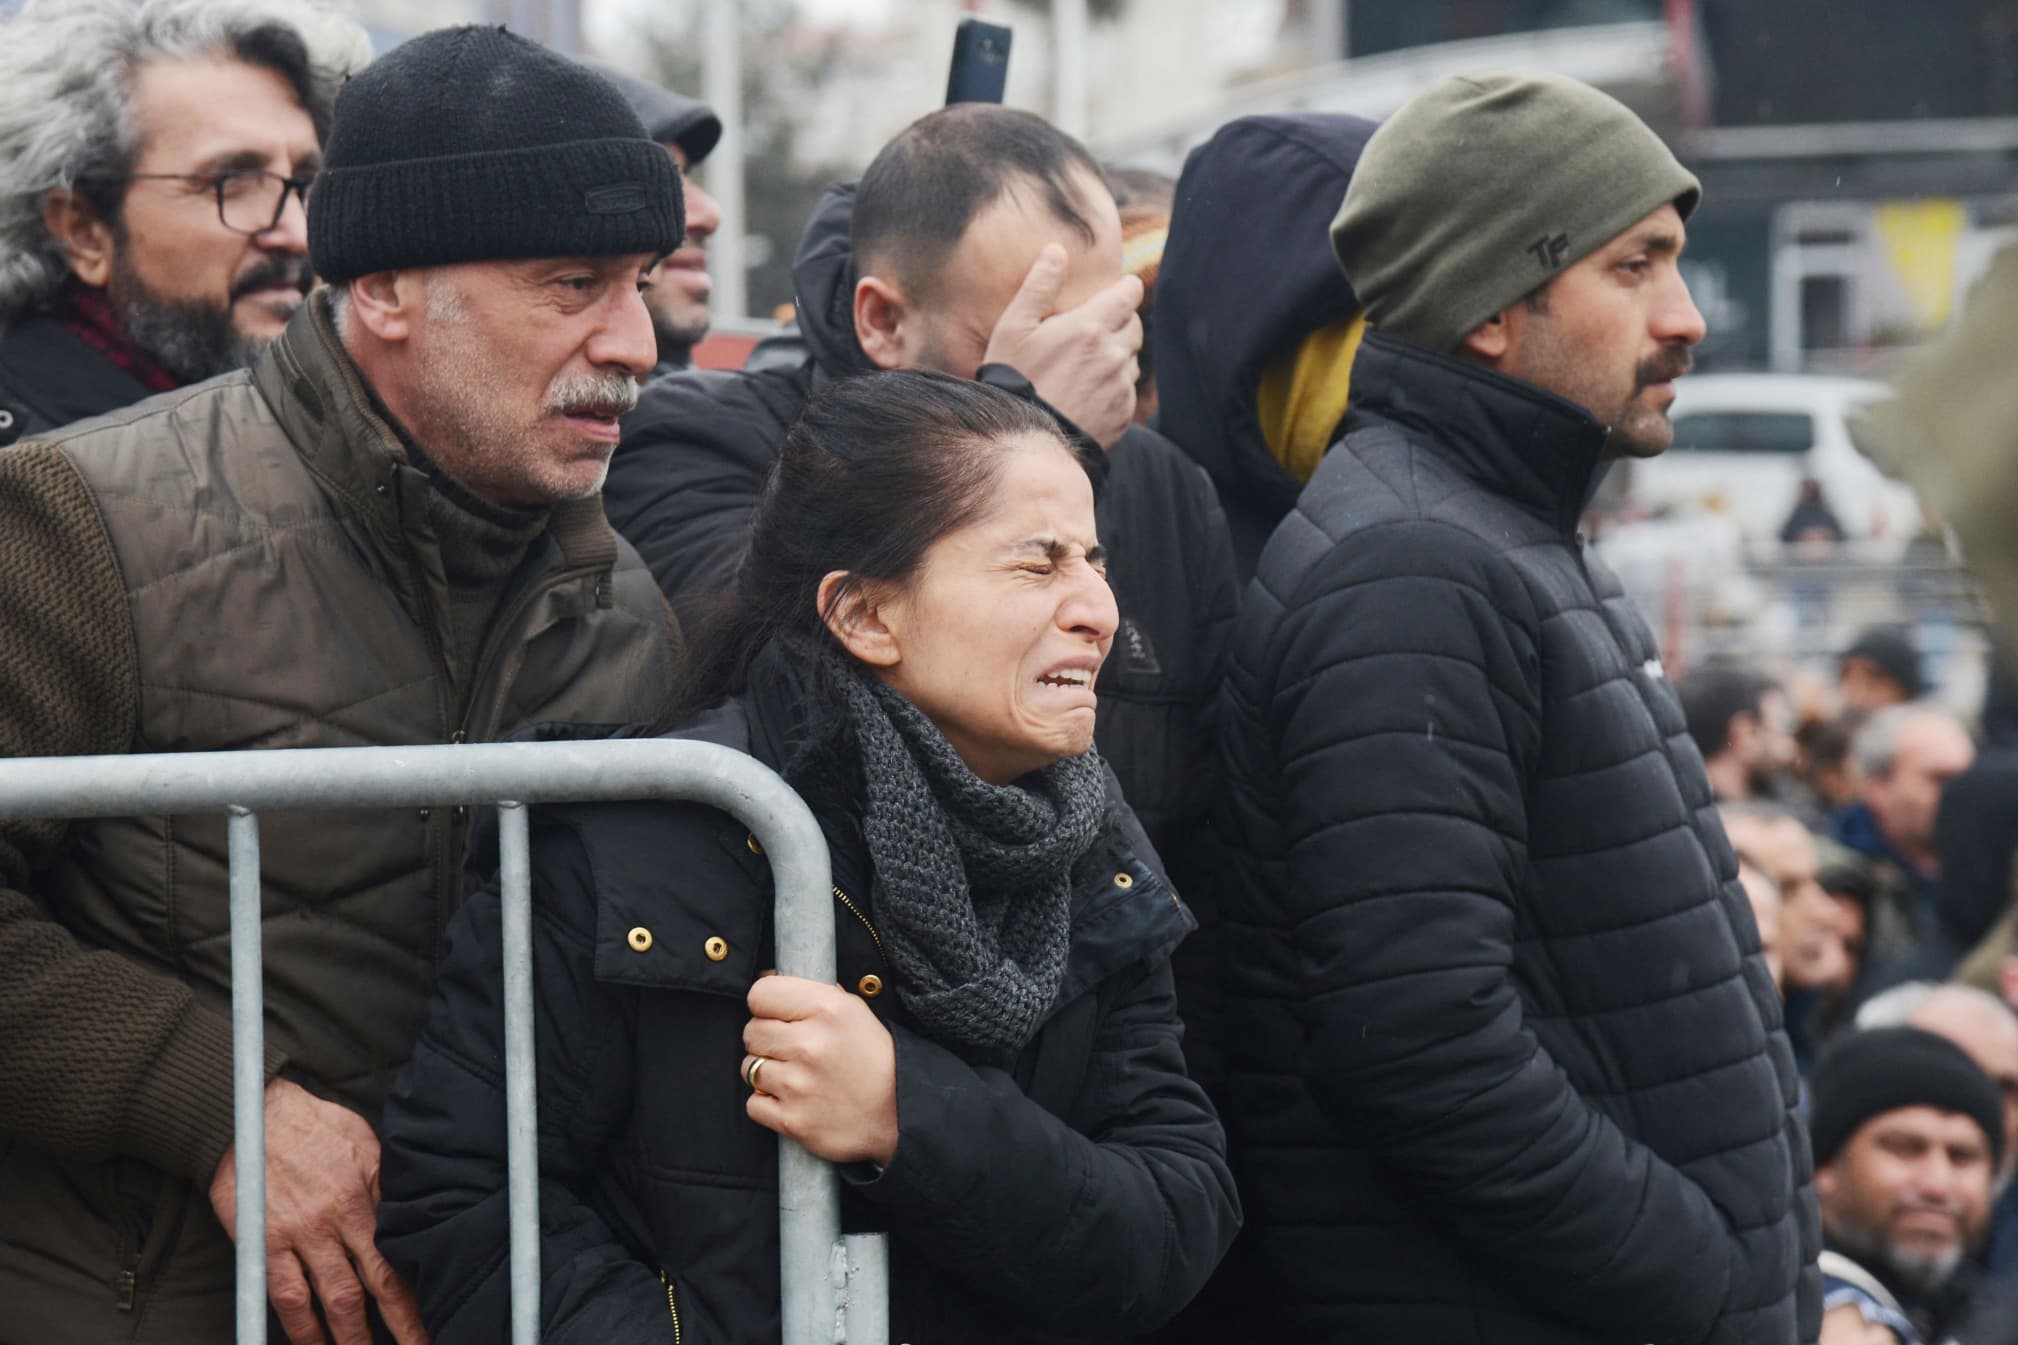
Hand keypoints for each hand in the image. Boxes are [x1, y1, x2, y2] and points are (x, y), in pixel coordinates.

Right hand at [209, 1079, 429, 1344]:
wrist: (254, 1113)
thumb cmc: (316, 1125)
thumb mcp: (367, 1144)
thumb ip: (386, 1186)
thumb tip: (413, 1217)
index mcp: (367, 1195)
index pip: (400, 1256)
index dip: (418, 1295)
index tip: (435, 1322)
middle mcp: (337, 1220)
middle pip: (376, 1285)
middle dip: (400, 1326)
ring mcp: (300, 1235)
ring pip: (333, 1299)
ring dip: (351, 1338)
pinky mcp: (264, 1243)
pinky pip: (285, 1296)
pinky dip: (301, 1329)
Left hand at [742, 974, 898, 1165]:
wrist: (901, 1115)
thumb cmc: (877, 1060)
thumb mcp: (855, 1011)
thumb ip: (813, 995)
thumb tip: (766, 979)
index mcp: (827, 1009)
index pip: (760, 994)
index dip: (766, 1005)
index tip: (778, 1015)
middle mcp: (809, 1044)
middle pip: (751, 1031)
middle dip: (766, 1039)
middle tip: (791, 1049)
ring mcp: (798, 1085)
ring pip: (749, 1068)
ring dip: (767, 1072)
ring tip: (796, 1076)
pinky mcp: (792, 1120)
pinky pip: (754, 1104)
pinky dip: (768, 1104)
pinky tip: (794, 1100)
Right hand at [983, 243, 1143, 449]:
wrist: (1023, 442)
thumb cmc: (1013, 380)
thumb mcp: (1013, 327)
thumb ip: (1039, 286)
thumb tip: (1057, 251)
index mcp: (1091, 326)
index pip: (1130, 293)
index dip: (1123, 290)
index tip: (1113, 294)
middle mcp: (1114, 354)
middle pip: (1134, 326)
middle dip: (1119, 323)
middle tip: (1091, 332)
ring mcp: (1121, 387)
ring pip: (1131, 360)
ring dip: (1116, 357)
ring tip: (1083, 367)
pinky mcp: (1123, 415)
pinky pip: (1127, 392)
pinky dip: (1113, 389)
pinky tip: (1085, 395)